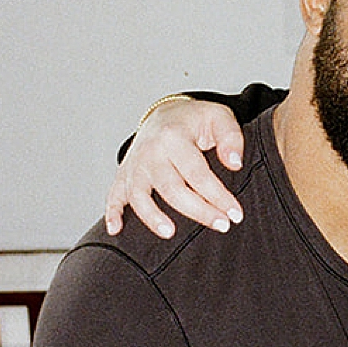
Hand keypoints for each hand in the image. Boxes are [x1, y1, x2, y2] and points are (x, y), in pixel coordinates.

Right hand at [105, 98, 246, 237]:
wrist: (163, 113)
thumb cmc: (195, 121)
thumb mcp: (219, 118)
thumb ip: (231, 138)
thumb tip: (235, 163)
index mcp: (174, 137)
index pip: (198, 173)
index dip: (218, 196)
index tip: (235, 214)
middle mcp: (150, 152)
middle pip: (171, 188)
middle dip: (198, 211)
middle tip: (222, 225)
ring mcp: (134, 165)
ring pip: (139, 195)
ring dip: (152, 216)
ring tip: (170, 233)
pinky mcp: (124, 175)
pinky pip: (113, 195)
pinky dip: (113, 212)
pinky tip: (116, 230)